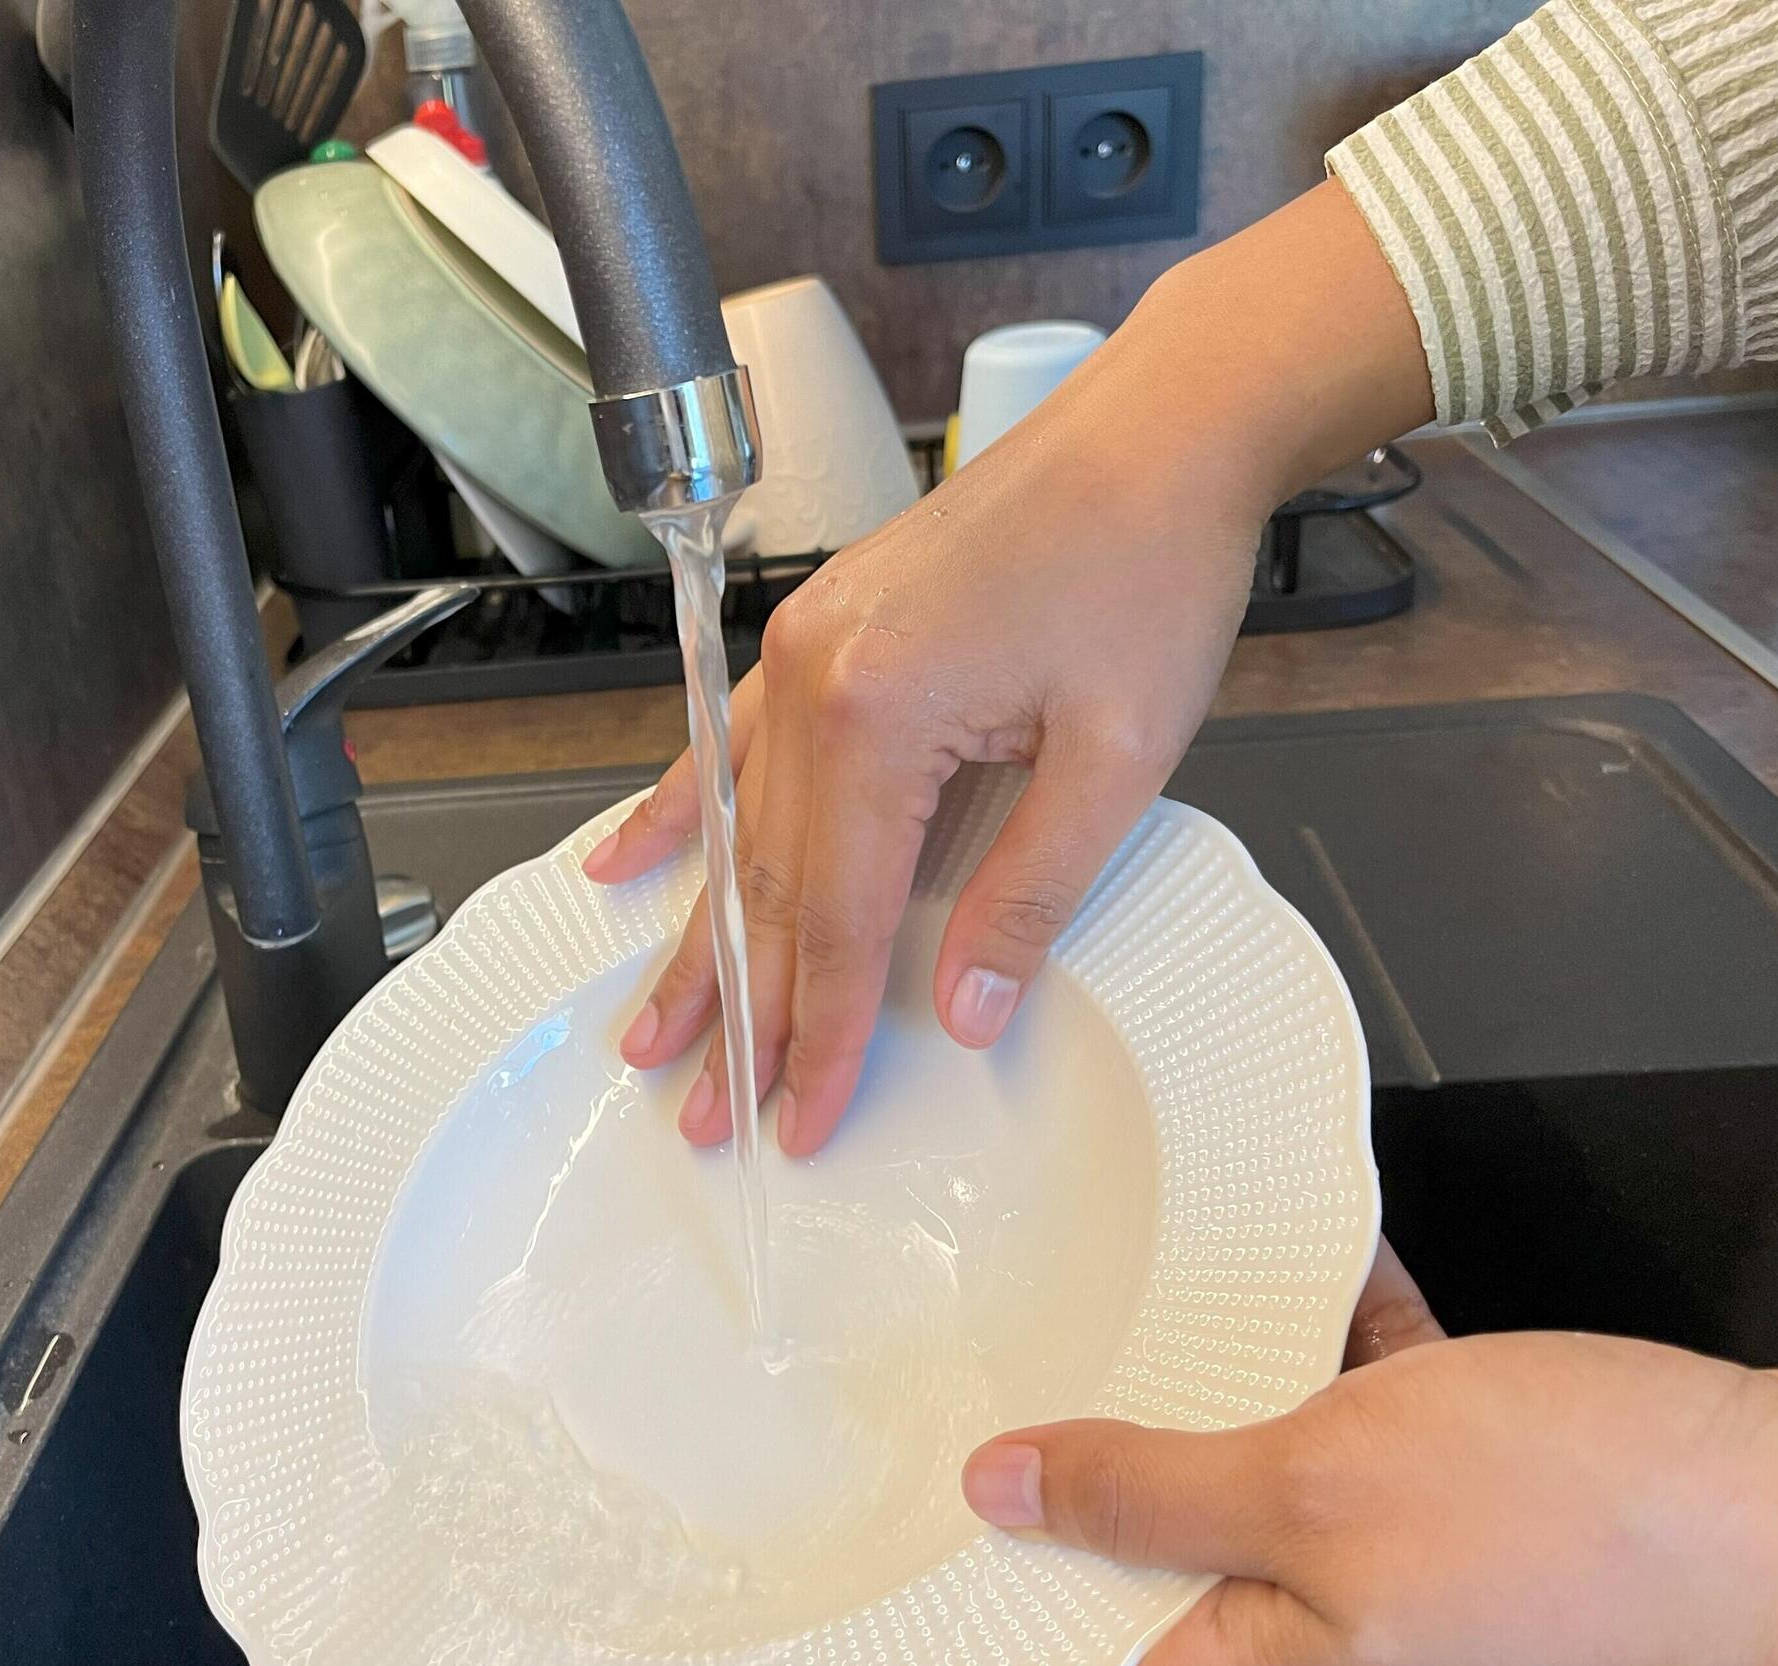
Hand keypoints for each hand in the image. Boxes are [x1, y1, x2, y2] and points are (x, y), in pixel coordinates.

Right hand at [585, 182, 1433, 1152]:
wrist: (1155, 434)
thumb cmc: (1148, 570)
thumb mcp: (1116, 755)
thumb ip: (1029, 890)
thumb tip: (967, 1011)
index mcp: (876, 714)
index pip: (839, 920)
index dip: (822, 1031)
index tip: (801, 1118)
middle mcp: (814, 682)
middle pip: (771, 889)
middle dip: (741, 1014)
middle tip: (706, 1117)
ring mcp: (803, 653)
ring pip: (738, 832)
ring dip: (697, 939)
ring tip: (650, 1030)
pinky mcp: (820, 633)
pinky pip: (727, 743)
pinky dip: (676, 812)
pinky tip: (623, 867)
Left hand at [961, 1242, 1777, 1665]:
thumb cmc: (1588, 1529)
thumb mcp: (1320, 1488)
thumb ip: (1153, 1486)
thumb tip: (1003, 1493)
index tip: (857, 1613)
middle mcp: (1324, 1646)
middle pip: (1140, 1586)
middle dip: (1047, 1507)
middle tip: (940, 1413)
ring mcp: (1409, 1573)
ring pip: (1253, 1485)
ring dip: (1184, 1401)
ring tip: (1082, 1307)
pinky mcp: (1484, 1497)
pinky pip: (1365, 1414)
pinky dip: (1324, 1342)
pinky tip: (1292, 1251)